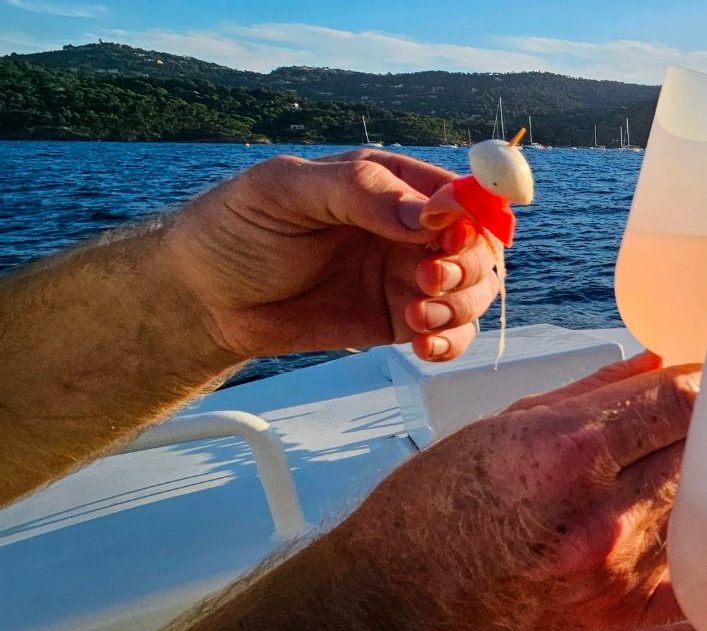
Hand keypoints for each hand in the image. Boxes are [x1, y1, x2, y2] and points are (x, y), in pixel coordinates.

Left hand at [160, 149, 501, 361]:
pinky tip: (424, 346)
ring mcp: (406, 276)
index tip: (449, 235)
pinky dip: (451, 341)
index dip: (470, 214)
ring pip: (473, 291)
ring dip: (461, 306)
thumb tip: (429, 214)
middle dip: (467, 266)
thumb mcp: (287, 190)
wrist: (204, 297)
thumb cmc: (237, 228)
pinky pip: (450, 332)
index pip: (458, 192)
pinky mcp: (398, 321)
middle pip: (477, 245)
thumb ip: (359, 191)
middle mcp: (409, 229)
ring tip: (416, 317)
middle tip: (427, 279)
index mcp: (390, 183)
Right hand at [329, 353, 698, 630]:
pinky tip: (683, 528)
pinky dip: (695, 545)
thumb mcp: (507, 423)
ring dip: (701, 484)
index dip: (704, 382)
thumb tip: (658, 363)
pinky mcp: (622, 612)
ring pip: (702, 506)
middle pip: (703, 452)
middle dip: (705, 430)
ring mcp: (616, 569)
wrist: (402, 600)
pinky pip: (693, 570)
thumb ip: (596, 392)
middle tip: (699, 422)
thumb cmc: (442, 504)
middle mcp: (602, 511)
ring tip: (671, 471)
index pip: (682, 402)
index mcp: (571, 449)